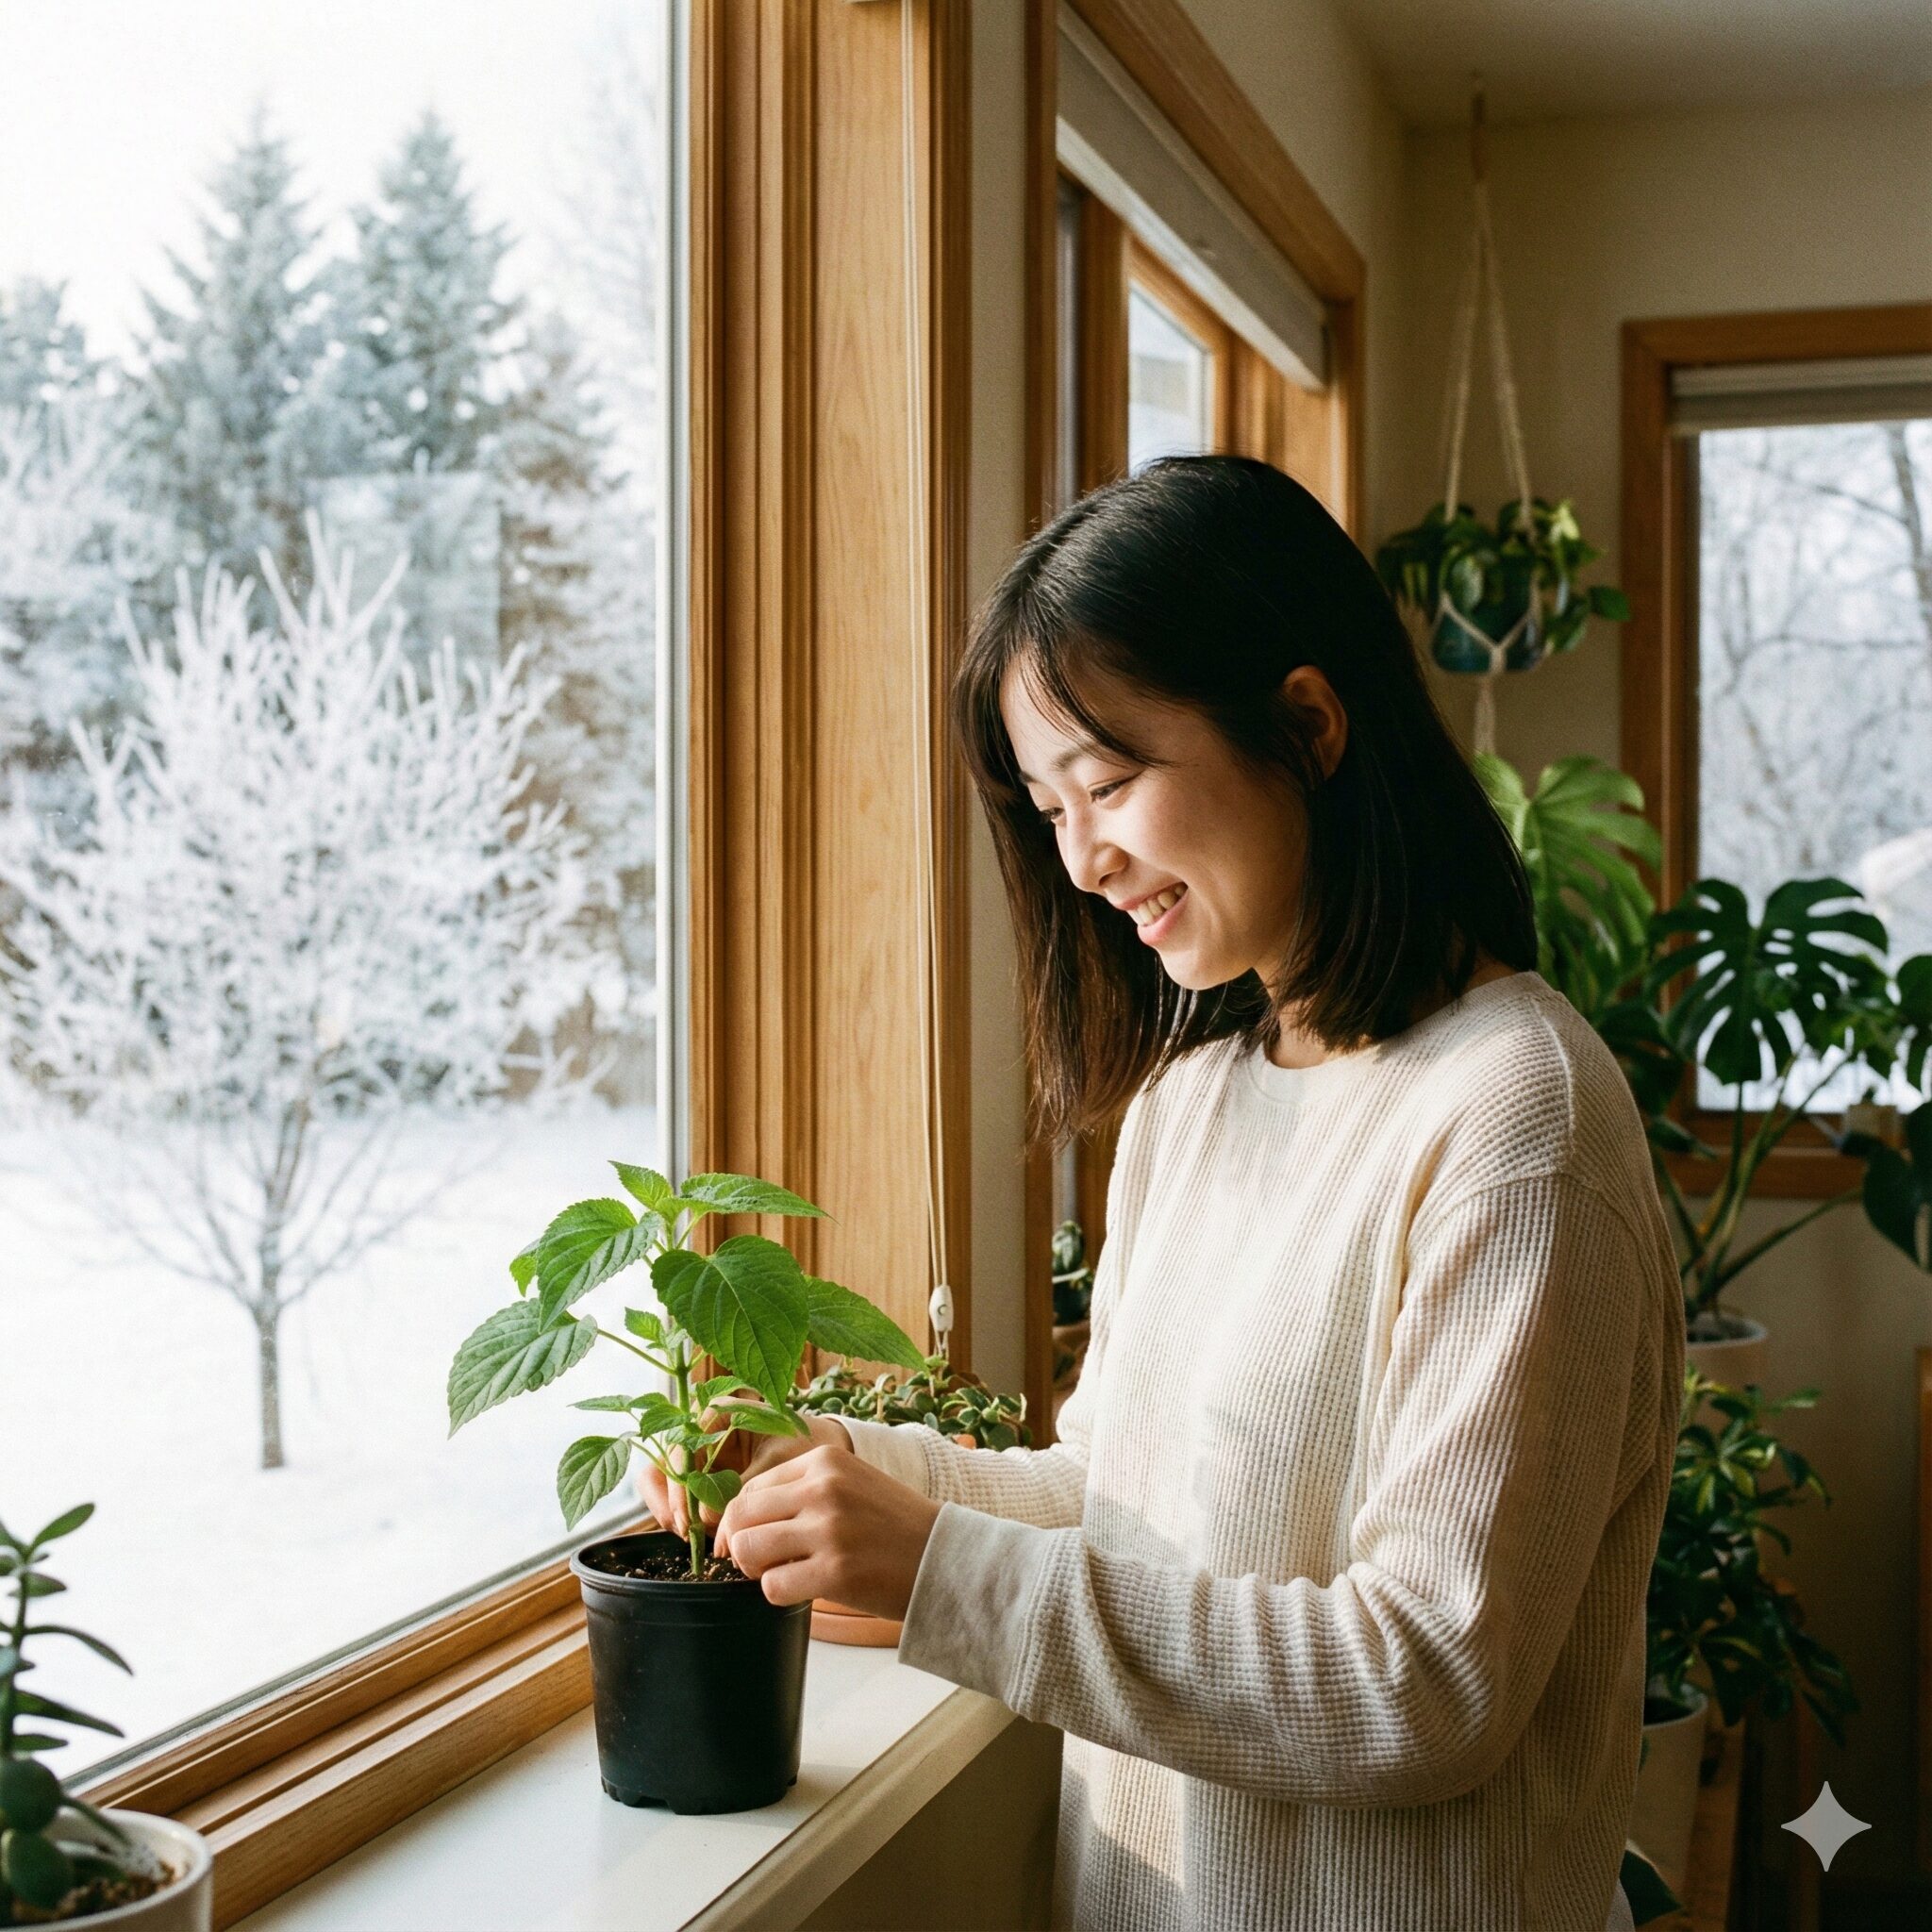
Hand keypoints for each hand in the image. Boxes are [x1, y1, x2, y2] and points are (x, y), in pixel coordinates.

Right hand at [636, 1409, 852, 1538]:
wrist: (822, 1453)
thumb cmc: (806, 1447)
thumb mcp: (780, 1463)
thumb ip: (743, 1485)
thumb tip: (703, 1518)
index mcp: (720, 1408)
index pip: (683, 1443)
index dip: (681, 1482)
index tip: (690, 1517)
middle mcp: (702, 1425)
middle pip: (665, 1460)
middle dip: (670, 1498)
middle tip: (685, 1530)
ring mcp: (700, 1450)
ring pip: (665, 1477)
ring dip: (671, 1507)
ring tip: (689, 1536)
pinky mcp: (703, 1473)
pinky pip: (680, 1492)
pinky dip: (684, 1513)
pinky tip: (697, 1534)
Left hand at [716, 1445, 941, 1617]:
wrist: (945, 1556)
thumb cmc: (894, 1525)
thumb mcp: (850, 1483)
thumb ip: (802, 1490)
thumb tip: (742, 1519)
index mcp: (824, 1460)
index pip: (750, 1488)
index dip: (740, 1521)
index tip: (747, 1540)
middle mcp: (822, 1488)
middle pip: (740, 1517)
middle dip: (740, 1545)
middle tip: (760, 1563)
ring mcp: (828, 1529)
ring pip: (748, 1550)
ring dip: (757, 1570)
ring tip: (784, 1573)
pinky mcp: (834, 1571)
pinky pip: (772, 1586)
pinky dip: (779, 1594)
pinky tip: (805, 1589)